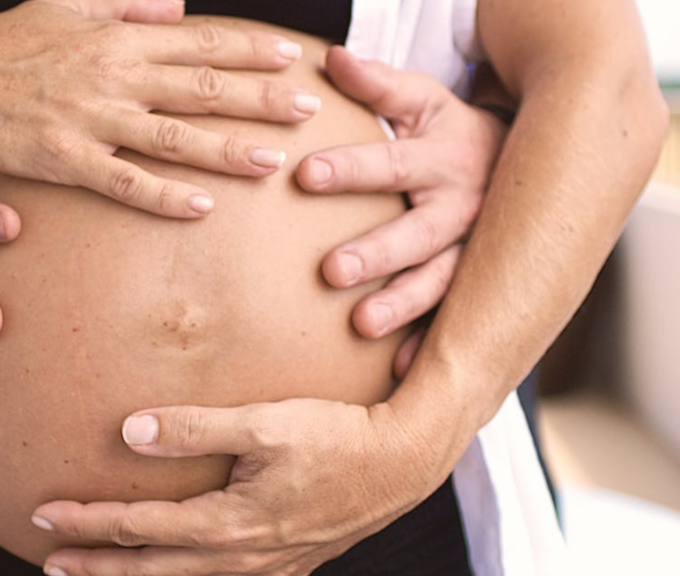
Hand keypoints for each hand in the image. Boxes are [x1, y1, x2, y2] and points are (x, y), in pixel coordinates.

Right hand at [0, 0, 319, 218]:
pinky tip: (202, 206)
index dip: (248, 50)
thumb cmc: (3, 44)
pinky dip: (165, 195)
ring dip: (226, 149)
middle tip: (306, 109)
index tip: (290, 56)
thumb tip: (176, 5)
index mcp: (116, 38)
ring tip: (273, 160)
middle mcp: (112, 75)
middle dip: (258, 98)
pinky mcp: (65, 159)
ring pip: (173, 136)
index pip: (198, 43)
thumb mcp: (65, 6)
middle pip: (200, 88)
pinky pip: (124, 182)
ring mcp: (90, 119)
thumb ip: (125, 4)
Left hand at [32, 399, 437, 575]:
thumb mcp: (266, 423)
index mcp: (229, 524)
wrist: (401, 464)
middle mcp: (242, 557)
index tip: (45, 512)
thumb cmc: (337, 438)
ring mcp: (264, 567)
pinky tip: (172, 573)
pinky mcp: (284, 564)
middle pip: (150, 570)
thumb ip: (195, 428)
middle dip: (96, 566)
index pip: (140, 528)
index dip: (88, 522)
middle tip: (49, 561)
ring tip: (93, 574)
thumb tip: (130, 432)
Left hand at [297, 46, 508, 342]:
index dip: (349, 168)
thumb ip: (378, 84)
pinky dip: (434, 342)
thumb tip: (330, 59)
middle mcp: (461, 207)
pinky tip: (403, 367)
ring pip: (441, 281)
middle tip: (329, 270)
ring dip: (404, 304)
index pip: (389, 163)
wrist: (528, 163)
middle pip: (417, 232)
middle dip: (376, 252)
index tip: (303, 174)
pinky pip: (459, 317)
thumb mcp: (423, 100)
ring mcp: (474, 250)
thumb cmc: (453, 131)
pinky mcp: (480, 283)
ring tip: (362, 325)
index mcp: (441, 158)